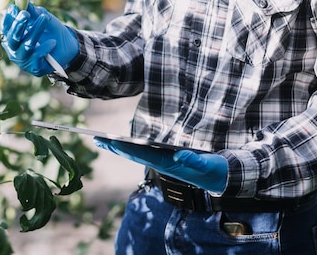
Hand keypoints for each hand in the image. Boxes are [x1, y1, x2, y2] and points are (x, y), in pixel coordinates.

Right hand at [1, 2, 79, 76]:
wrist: (68, 47)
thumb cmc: (51, 31)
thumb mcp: (43, 17)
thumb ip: (33, 11)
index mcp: (13, 37)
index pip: (6, 28)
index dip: (9, 18)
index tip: (14, 7)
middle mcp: (15, 50)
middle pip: (12, 38)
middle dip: (18, 25)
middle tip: (25, 13)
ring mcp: (24, 60)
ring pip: (26, 46)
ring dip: (35, 31)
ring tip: (45, 18)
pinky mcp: (35, 68)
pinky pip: (37, 57)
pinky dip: (45, 47)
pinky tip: (53, 42)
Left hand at [94, 138, 227, 193]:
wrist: (221, 178)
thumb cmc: (214, 171)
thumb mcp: (208, 166)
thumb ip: (195, 161)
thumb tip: (180, 154)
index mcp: (167, 164)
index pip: (140, 154)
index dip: (122, 147)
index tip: (107, 141)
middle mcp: (161, 164)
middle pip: (133, 154)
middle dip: (114, 147)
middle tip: (95, 139)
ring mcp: (163, 163)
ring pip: (136, 154)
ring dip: (119, 147)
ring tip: (103, 141)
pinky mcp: (166, 160)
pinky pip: (144, 153)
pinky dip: (131, 147)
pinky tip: (122, 144)